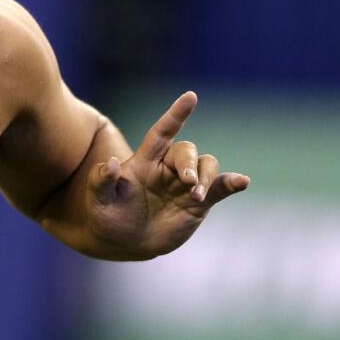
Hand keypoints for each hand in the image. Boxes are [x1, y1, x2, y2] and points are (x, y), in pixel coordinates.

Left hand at [86, 92, 251, 257]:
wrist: (122, 242)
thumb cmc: (106, 215)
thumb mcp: (97, 199)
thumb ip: (100, 180)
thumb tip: (108, 162)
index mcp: (144, 161)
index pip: (162, 132)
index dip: (176, 115)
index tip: (191, 96)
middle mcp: (167, 168)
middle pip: (186, 151)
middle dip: (189, 163)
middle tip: (187, 182)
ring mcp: (184, 185)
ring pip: (206, 165)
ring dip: (206, 176)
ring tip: (195, 196)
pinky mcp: (199, 203)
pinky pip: (220, 188)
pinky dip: (232, 183)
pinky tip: (242, 182)